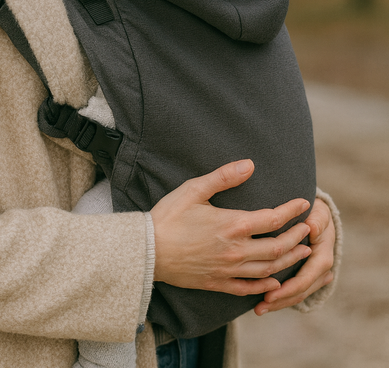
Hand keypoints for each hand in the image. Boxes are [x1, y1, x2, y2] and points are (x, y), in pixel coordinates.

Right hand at [150, 160, 311, 295]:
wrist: (146, 252)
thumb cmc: (169, 216)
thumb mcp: (194, 189)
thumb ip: (223, 177)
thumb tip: (249, 164)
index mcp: (232, 225)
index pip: (273, 218)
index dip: (292, 210)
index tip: (304, 203)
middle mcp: (236, 250)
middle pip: (278, 247)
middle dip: (297, 237)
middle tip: (308, 229)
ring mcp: (228, 270)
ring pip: (268, 269)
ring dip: (289, 260)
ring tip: (301, 252)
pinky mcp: (218, 283)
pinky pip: (249, 288)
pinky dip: (266, 285)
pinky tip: (274, 281)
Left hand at [254, 197, 334, 313]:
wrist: (317, 214)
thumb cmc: (314, 211)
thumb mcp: (318, 212)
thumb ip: (317, 220)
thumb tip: (312, 229)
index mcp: (323, 255)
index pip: (307, 278)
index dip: (289, 288)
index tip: (270, 294)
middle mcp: (321, 269)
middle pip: (301, 291)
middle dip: (281, 300)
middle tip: (260, 306)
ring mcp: (314, 274)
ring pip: (298, 294)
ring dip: (279, 303)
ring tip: (258, 309)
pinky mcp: (305, 275)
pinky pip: (294, 291)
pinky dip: (281, 298)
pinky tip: (263, 303)